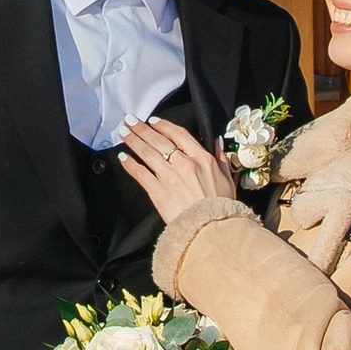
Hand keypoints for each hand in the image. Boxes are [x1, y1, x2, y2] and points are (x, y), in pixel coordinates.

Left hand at [117, 114, 238, 223]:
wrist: (211, 229)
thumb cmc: (222, 207)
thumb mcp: (228, 179)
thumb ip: (221, 158)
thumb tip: (217, 141)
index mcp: (202, 159)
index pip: (179, 135)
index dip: (164, 126)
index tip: (153, 121)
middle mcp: (184, 164)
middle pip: (159, 141)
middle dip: (142, 129)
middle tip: (130, 120)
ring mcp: (169, 177)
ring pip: (147, 153)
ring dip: (133, 141)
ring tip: (122, 132)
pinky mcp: (158, 191)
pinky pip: (141, 174)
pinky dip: (130, 164)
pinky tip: (123, 157)